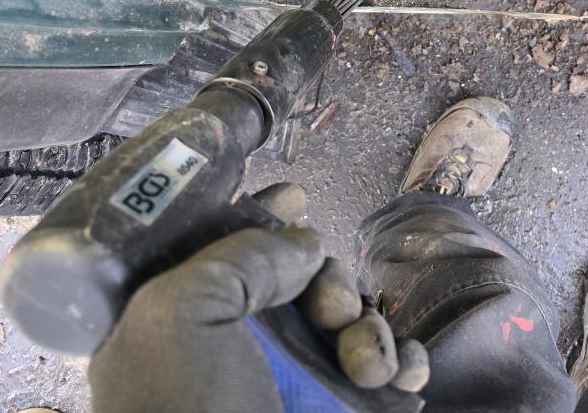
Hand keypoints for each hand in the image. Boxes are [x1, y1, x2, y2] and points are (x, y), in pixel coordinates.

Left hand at [88, 185, 428, 412]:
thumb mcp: (179, 314)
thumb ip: (238, 255)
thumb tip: (303, 243)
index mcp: (188, 318)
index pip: (225, 245)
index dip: (261, 215)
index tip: (296, 195)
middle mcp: (244, 343)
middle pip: (301, 275)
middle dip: (327, 278)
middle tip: (331, 308)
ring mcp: (298, 380)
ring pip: (351, 316)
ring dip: (370, 327)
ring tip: (368, 364)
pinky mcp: (347, 410)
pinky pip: (392, 364)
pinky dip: (407, 360)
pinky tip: (405, 375)